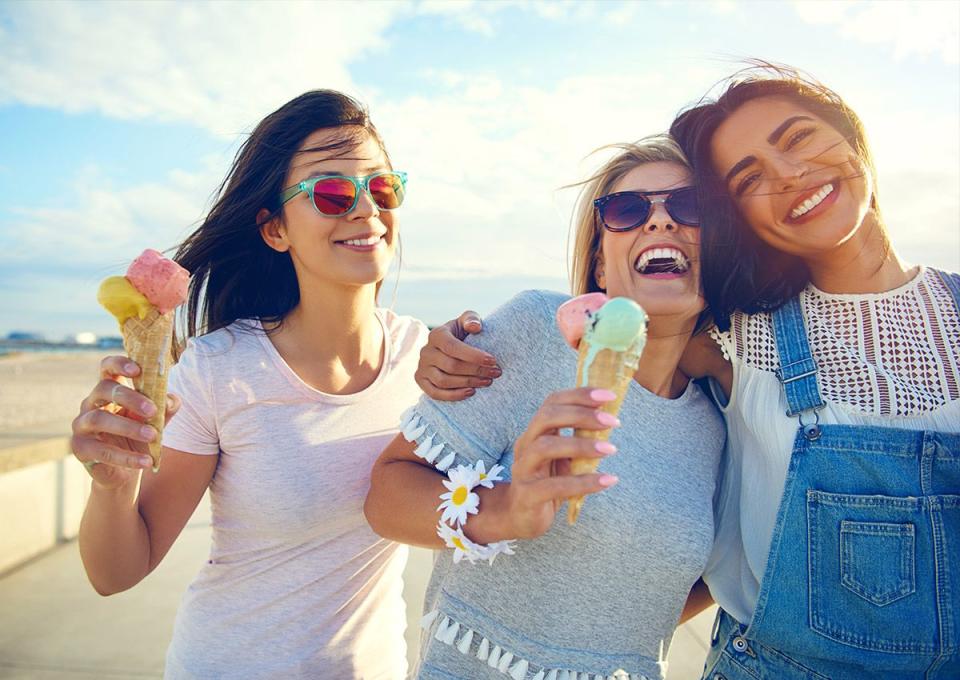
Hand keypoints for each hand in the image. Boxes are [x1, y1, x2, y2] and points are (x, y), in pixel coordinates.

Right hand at [70, 356, 181, 489]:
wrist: (127, 470)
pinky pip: (102, 451)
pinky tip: (146, 461)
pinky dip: (127, 457)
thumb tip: (171, 400)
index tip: (137, 370)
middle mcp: (91, 403)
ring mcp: (81, 425)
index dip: (119, 364)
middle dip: (130, 398)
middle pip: (103, 389)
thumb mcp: (156, 420)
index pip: (107, 368)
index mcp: (109, 391)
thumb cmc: (139, 436)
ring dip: (129, 427)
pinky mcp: (80, 448)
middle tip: (152, 410)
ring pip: (99, 419)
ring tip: (153, 436)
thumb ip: (165, 408)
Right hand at [416, 310, 500, 400]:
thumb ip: (471, 319)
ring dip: (468, 383)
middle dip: (476, 370)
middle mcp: (426, 351)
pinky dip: (454, 395)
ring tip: (487, 381)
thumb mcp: (467, 321)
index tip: (493, 360)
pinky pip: (435, 393)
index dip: (473, 355)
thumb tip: (475, 327)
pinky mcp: (421, 381)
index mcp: (437, 334)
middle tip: (495, 372)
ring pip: (444, 381)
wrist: (450, 349)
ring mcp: (422, 367)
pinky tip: (472, 392)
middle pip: (451, 365)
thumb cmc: (463, 334)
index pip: (453, 347)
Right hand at [505, 387, 619, 538]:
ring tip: (610, 449)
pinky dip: (584, 482)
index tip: (609, 396)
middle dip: (581, 415)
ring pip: (545, 448)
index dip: (579, 395)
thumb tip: (610, 420)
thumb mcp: (563, 457)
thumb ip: (579, 439)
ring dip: (581, 445)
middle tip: (612, 421)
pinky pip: (555, 486)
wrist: (520, 516)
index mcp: (535, 432)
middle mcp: (525, 445)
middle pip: (546, 418)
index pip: (552, 402)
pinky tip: (607, 480)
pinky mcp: (528, 496)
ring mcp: (523, 470)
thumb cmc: (548, 482)